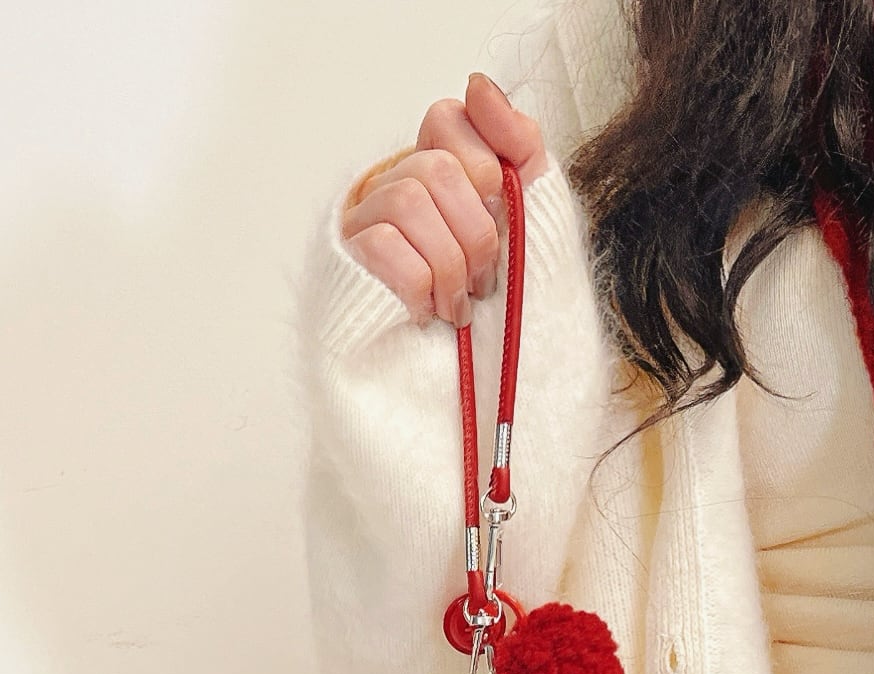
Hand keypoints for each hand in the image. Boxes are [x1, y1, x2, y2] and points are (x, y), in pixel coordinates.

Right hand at [338, 72, 548, 328]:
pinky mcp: (345, 264)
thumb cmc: (499, 310)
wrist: (475, 387)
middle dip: (477, 233)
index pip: (449, 119)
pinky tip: (426, 312)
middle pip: (439, 167)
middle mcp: (394, 185)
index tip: (501, 214)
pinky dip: (419, 286)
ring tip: (457, 306)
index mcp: (438, 170)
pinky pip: (382, 246)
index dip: (487, 166)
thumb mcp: (528, 223)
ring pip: (410, 201)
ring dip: (450, 265)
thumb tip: (478, 85)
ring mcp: (363, 222)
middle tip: (483, 280)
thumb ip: (519, 149)